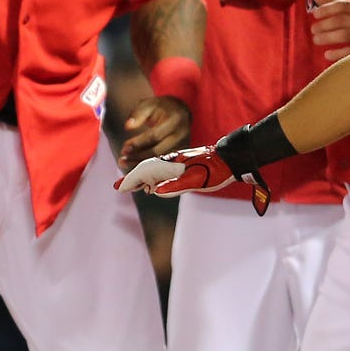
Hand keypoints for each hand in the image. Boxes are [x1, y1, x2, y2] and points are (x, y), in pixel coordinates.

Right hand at [115, 144, 267, 214]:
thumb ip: (175, 185)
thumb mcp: (196, 180)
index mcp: (171, 164)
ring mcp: (177, 164)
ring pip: (154, 171)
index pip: (145, 172)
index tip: (119, 188)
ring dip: (142, 179)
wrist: (231, 159)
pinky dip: (154, 178)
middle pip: (146, 170)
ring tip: (132, 187)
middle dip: (132, 178)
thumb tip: (155, 191)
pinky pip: (163, 172)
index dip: (131, 180)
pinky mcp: (183, 167)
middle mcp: (171, 163)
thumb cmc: (215, 170)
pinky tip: (155, 185)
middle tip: (118, 187)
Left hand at [120, 95, 192, 167]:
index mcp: (175, 120)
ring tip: (126, 165)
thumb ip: (138, 114)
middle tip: (122, 161)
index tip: (124, 149)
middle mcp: (182, 134)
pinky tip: (136, 168)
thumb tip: (128, 126)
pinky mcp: (182, 153)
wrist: (179, 111)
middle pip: (159, 151)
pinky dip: (150, 166)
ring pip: (162, 160)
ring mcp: (184, 145)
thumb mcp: (149, 104)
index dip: (138, 143)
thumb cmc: (161, 107)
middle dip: (139, 157)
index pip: (154, 136)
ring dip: (143, 164)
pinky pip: (164, 163)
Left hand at [309, 0, 349, 62]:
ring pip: (344, 35)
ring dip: (327, 37)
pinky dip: (336, 53)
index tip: (315, 14)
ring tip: (316, 40)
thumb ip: (338, 4)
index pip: (343, 6)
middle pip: (341, 21)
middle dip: (324, 25)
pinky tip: (327, 54)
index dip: (327, 9)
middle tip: (313, 29)